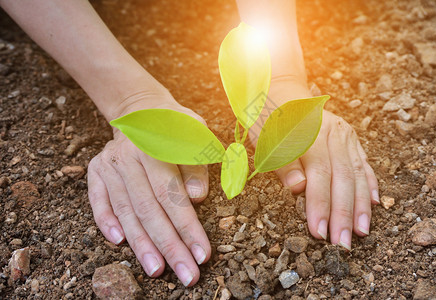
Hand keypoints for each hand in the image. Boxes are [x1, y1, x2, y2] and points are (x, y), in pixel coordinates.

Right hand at [87, 90, 210, 285]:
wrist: (142, 111)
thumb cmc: (175, 127)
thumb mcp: (194, 135)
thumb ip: (196, 165)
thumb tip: (197, 198)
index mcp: (155, 147)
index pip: (172, 195)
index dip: (187, 227)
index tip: (201, 254)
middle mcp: (127, 157)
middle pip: (149, 209)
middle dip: (169, 246)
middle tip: (186, 275)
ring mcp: (108, 164)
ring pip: (126, 211)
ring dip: (141, 244)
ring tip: (157, 270)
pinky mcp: (96, 171)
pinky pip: (98, 201)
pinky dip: (106, 223)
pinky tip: (118, 244)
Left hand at [250, 78, 378, 249]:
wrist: (281, 92)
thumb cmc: (269, 121)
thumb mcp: (266, 139)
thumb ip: (283, 163)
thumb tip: (299, 187)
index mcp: (310, 134)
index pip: (318, 175)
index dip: (319, 205)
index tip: (319, 232)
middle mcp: (332, 133)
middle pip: (341, 178)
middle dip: (342, 213)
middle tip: (342, 243)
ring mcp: (345, 135)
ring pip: (356, 173)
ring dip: (359, 205)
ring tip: (361, 231)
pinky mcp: (351, 138)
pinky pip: (363, 163)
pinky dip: (369, 184)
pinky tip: (373, 203)